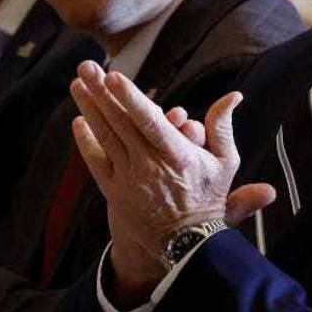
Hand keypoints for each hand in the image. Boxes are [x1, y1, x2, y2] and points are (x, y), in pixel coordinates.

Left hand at [68, 61, 274, 303]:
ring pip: (106, 137)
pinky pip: (97, 162)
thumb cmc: (207, 200)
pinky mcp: (115, 191)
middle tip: (87, 66)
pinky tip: (78, 122)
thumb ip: (223, 127)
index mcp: (176, 155)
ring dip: (90, 109)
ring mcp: (129, 179)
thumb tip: (234, 95)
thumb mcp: (224, 164)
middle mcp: (149, 165)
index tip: (113, 77)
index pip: (148, 121)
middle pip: (120, 122)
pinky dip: (86, 142)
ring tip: (78, 84)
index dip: (130, 98)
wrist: (186, 245)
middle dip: (101, 92)